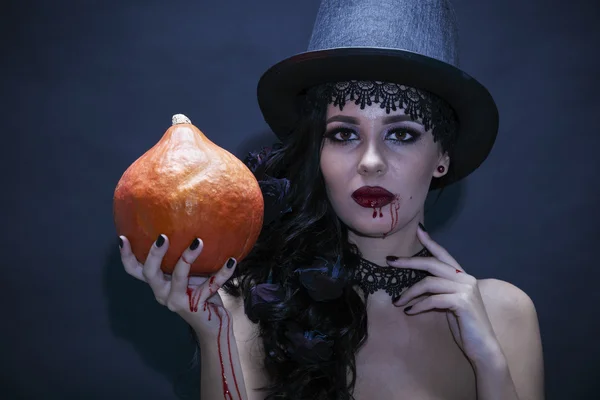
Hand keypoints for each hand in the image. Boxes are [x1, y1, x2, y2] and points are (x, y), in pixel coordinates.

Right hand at [119, 234, 236, 335]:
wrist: (213, 324)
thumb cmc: (199, 292)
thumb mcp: (187, 275)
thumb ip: (181, 259)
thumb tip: (189, 226)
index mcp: (158, 283)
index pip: (135, 271)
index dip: (126, 256)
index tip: (122, 238)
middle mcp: (162, 293)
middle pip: (150, 273)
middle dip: (155, 254)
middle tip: (163, 236)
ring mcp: (178, 301)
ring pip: (178, 278)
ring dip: (187, 259)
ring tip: (198, 242)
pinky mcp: (196, 306)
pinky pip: (210, 286)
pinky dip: (222, 273)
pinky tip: (231, 261)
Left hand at [387, 225, 500, 364]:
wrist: (484, 348)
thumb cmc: (466, 326)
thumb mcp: (450, 304)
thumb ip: (440, 291)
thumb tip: (418, 286)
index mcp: (463, 277)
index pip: (444, 255)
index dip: (431, 242)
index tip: (418, 230)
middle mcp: (466, 279)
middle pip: (432, 263)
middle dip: (409, 261)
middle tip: (390, 261)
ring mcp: (465, 290)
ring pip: (429, 283)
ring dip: (409, 292)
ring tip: (398, 302)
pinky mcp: (462, 302)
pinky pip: (433, 299)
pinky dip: (418, 305)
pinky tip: (410, 311)